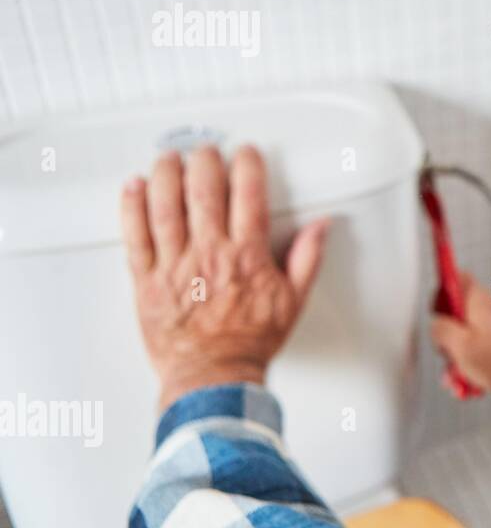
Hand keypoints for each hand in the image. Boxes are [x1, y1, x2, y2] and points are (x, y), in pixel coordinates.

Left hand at [120, 145, 330, 411]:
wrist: (214, 376)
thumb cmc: (250, 343)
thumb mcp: (293, 300)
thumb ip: (308, 258)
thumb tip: (320, 227)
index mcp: (247, 256)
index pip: (249, 195)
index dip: (247, 165)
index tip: (246, 154)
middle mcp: (210, 255)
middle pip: (204, 190)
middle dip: (205, 161)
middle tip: (206, 151)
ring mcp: (175, 266)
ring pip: (166, 205)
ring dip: (167, 173)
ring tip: (170, 157)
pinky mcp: (146, 280)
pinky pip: (135, 235)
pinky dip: (132, 206)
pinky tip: (135, 187)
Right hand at [430, 271, 490, 406]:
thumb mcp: (458, 346)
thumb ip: (440, 330)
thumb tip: (436, 325)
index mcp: (479, 300)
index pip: (456, 278)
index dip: (441, 294)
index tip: (436, 314)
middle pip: (463, 312)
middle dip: (452, 337)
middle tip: (449, 356)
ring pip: (476, 332)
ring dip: (465, 354)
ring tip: (463, 377)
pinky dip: (482, 359)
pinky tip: (478, 380)